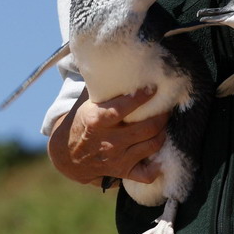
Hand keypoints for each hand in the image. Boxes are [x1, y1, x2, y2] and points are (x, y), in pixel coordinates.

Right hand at [48, 87, 167, 185]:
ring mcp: (117, 158)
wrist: (67, 156)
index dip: (141, 98)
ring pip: (152, 146)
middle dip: (162, 115)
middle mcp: (108, 141)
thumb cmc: (82, 122)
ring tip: (164, 124)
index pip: (122, 108)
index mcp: (97, 121)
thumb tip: (111, 59)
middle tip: (167, 106)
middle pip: (147, 128)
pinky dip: (157, 167)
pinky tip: (161, 156)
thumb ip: (100, 85)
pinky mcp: (123, 172)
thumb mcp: (85, 103)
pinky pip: (146, 175)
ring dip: (163, 133)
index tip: (153, 88)